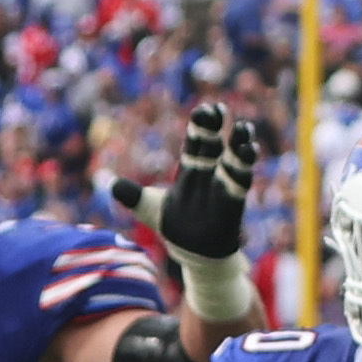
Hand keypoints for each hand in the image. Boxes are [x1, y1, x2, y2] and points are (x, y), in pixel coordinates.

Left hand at [110, 101, 265, 324]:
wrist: (192, 253)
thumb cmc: (174, 226)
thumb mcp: (149, 209)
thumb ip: (133, 195)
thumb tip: (112, 184)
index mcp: (191, 171)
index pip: (197, 144)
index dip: (202, 127)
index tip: (208, 109)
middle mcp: (209, 176)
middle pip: (215, 147)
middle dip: (217, 129)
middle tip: (219, 109)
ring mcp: (223, 189)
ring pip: (234, 162)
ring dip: (239, 145)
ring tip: (244, 129)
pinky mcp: (232, 204)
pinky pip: (241, 184)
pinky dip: (245, 169)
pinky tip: (249, 152)